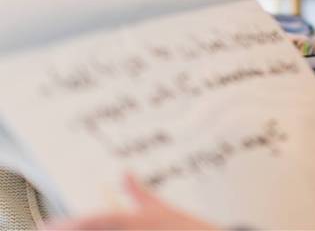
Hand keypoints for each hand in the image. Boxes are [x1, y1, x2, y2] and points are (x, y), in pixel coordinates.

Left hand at [43, 175, 211, 229]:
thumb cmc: (184, 228)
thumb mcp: (161, 207)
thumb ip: (138, 191)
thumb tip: (125, 173)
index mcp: (129, 221)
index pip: (89, 222)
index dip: (64, 223)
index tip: (46, 224)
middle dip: (68, 229)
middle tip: (48, 228)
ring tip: (63, 229)